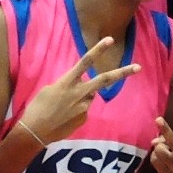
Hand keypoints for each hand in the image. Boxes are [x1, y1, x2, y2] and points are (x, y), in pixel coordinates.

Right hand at [19, 38, 140, 144]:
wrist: (34, 132)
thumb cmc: (36, 108)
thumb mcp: (49, 90)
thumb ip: (68, 86)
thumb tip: (81, 89)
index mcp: (67, 82)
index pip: (85, 62)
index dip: (98, 50)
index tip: (110, 40)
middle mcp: (80, 93)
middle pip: (105, 80)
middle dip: (123, 72)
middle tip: (138, 67)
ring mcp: (84, 107)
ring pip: (90, 96)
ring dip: (82, 97)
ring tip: (63, 107)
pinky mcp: (85, 118)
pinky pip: (84, 110)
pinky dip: (77, 110)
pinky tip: (64, 117)